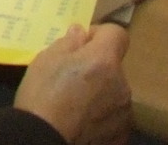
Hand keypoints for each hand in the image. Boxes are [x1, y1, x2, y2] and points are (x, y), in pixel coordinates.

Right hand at [14, 25, 130, 144]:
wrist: (44, 138)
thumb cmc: (43, 94)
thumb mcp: (46, 59)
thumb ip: (69, 42)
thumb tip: (81, 32)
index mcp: (104, 60)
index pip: (117, 33)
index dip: (99, 34)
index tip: (81, 44)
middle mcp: (122, 84)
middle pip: (113, 65)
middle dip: (96, 66)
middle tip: (71, 77)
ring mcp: (124, 111)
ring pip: (114, 90)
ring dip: (100, 91)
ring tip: (75, 103)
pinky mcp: (122, 133)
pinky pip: (114, 115)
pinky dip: (102, 114)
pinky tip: (82, 120)